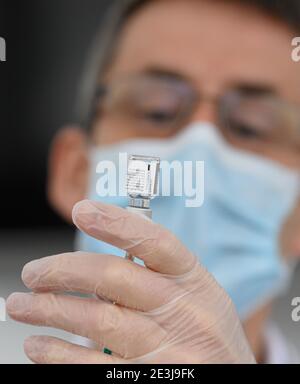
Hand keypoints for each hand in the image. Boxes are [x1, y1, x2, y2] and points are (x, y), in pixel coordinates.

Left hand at [7, 200, 254, 363]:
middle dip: (64, 271)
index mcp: (193, 280)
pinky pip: (94, 365)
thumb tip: (100, 257)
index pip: (155, 242)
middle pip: (114, 278)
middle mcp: (182, 311)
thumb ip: (155, 274)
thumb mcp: (196, 294)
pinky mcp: (148, 380)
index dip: (117, 224)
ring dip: (49, 310)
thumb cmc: (204, 331)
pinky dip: (58, 354)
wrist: (230, 378)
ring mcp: (167, 349)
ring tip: (21, 304)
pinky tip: (38, 345)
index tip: (82, 210)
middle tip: (33, 273)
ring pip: (97, 320)